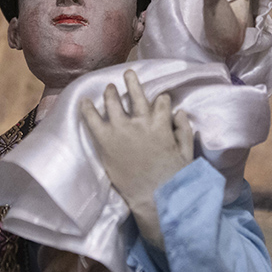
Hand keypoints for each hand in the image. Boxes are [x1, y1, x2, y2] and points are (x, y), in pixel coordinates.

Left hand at [80, 70, 193, 248]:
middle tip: (128, 74)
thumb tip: (180, 112)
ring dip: (111, 92)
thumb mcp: (187, 153)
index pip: (162, 102)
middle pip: (136, 94)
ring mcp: (121, 130)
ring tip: (109, 88)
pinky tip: (84, 101)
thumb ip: (185, 131)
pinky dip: (88, 109)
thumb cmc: (174, 179)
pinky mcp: (106, 141)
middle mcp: (141, 122)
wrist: (153, 197)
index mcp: (162, 124)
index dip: (162, 99)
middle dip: (132, 82)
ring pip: (114, 101)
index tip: (160, 100)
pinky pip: (93, 120)